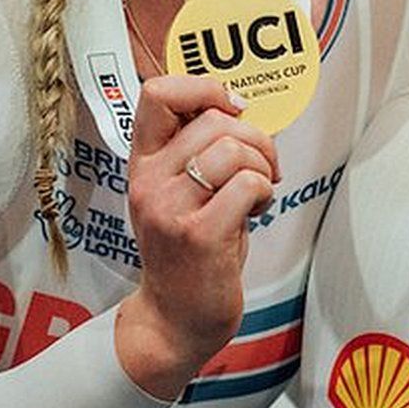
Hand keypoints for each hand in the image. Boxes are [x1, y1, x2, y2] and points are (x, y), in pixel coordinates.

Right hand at [114, 75, 279, 399]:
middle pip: (214, 120)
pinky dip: (265, 192)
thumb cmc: (190, 251)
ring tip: (256, 193)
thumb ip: (198, 149)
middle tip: (260, 169)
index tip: (231, 111)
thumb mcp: (181, 191)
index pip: (157, 93)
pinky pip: (248, 184)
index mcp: (143, 163)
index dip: (204, 88)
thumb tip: (238, 105)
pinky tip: (254, 213)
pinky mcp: (198, 235)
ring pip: (234, 149)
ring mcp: (169, 208)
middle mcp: (149, 181)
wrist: (174, 319)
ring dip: (262, 167)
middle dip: (256, 138)